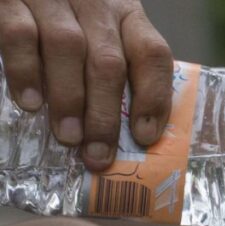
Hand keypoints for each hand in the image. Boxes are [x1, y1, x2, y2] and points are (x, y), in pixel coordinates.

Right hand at [0, 0, 172, 170]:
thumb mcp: (102, 33)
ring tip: (69, 137)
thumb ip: (115, 68)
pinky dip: (26, 72)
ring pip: (69, 49)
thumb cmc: (67, 17)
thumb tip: (131, 131)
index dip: (153, 97)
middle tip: (98, 154)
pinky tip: (31, 103)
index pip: (152, 54)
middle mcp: (94, 4)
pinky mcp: (11, 0)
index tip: (145, 136)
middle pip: (109, 62)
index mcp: (125, 14)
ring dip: (70, 99)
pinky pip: (20, 35)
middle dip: (105, 114)